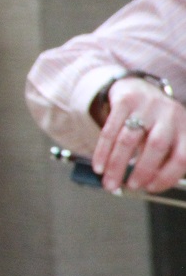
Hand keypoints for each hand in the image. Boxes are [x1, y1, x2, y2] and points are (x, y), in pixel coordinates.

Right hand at [93, 78, 185, 192]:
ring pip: (128, 139)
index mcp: (184, 128)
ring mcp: (146, 106)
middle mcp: (169, 115)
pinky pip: (109, 131)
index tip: (151, 188)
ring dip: (116, 165)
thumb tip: (144, 184)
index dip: (166, 177)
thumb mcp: (168, 136)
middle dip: (141, 171)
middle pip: (156, 146)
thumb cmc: (154, 121)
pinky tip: (98, 166)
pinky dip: (102, 152)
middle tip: (130, 186)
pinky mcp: (124, 102)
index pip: (180, 157)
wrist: (138, 87)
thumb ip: (161, 159)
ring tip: (110, 182)